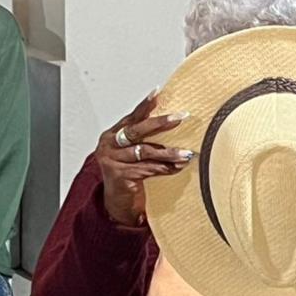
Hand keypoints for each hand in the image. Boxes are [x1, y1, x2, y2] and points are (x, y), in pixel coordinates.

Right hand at [96, 91, 193, 227]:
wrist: (117, 203)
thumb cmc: (128, 173)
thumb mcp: (133, 152)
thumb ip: (144, 138)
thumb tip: (172, 121)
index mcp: (111, 135)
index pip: (131, 117)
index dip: (145, 106)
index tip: (158, 92)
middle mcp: (108, 145)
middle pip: (137, 131)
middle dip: (160, 123)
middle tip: (179, 117)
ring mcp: (112, 161)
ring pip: (145, 152)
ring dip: (169, 153)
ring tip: (187, 153)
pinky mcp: (119, 176)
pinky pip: (148, 169)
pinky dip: (165, 168)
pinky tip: (178, 167)